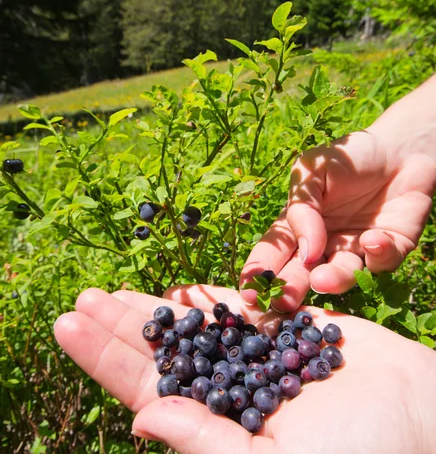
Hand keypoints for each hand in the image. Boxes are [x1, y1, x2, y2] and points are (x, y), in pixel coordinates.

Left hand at [54, 285, 435, 453]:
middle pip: (163, 355)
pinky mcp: (285, 331)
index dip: (107, 358)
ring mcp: (255, 359)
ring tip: (109, 290)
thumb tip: (140, 419)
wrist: (423, 418)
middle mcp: (230, 393)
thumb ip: (209, 445)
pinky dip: (206, 297)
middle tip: (77, 300)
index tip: (70, 326)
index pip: (149, 390)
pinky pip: (238, 310)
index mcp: (220, 429)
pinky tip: (174, 290)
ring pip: (191, 329)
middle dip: (119, 328)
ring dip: (152, 309)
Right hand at [241, 129, 435, 310]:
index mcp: (300, 224)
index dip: (259, 273)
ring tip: (323, 280)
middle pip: (303, 274)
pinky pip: (382, 262)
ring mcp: (357, 249)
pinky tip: (372, 239)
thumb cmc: (349, 156)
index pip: (274, 252)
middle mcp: (326, 243)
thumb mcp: (313, 171)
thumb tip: (305, 251)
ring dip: (333, 280)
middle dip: (291, 290)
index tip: (247, 293)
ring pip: (343, 275)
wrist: (399, 146)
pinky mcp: (390, 249)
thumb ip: (302, 207)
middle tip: (284, 303)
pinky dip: (378, 255)